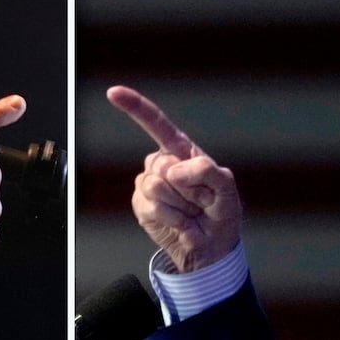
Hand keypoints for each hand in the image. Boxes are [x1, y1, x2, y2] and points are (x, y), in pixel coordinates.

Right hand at [106, 85, 241, 271]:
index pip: (156, 124)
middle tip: (202, 201)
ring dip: (180, 204)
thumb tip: (172, 170)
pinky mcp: (141, 205)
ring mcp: (148, 184)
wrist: (211, 246)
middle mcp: (161, 163)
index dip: (134, 107)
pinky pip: (150, 206)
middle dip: (187, 186)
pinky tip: (181, 222)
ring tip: (191, 212)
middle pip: (162, 163)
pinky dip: (171, 218)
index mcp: (181, 150)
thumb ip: (207, 171)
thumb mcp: (227, 189)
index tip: (112, 92)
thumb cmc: (221, 212)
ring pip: (155, 185)